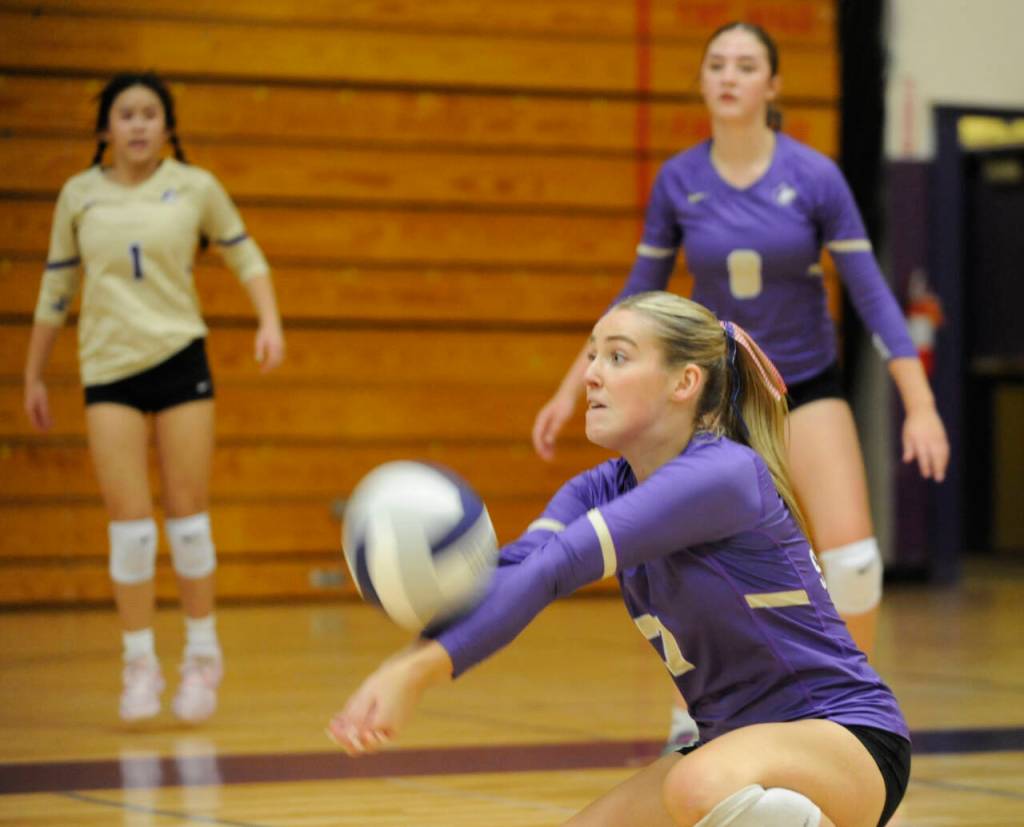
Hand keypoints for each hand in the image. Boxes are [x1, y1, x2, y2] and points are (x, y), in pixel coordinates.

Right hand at [24, 378, 52, 431]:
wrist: (34, 380)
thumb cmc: (39, 389)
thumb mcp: (43, 401)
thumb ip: (45, 410)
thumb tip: (47, 420)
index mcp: (30, 409)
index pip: (34, 421)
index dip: (40, 427)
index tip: (46, 431)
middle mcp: (29, 408)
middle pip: (35, 419)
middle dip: (42, 425)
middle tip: (50, 429)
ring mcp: (31, 405)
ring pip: (37, 415)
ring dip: (43, 420)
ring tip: (50, 424)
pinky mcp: (34, 402)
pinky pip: (38, 411)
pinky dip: (43, 415)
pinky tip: (48, 416)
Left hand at [254, 323, 284, 372]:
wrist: (272, 324)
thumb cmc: (264, 332)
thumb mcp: (259, 341)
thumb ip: (259, 351)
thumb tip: (258, 361)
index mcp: (274, 347)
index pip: (272, 361)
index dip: (267, 367)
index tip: (262, 372)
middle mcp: (280, 348)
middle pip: (276, 362)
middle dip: (270, 368)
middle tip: (262, 371)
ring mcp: (283, 348)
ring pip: (280, 360)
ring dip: (273, 365)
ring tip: (265, 367)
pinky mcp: (283, 347)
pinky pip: (281, 357)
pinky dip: (276, 361)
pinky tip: (270, 362)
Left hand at [326, 642, 450, 756]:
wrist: (415, 672)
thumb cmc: (390, 680)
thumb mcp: (367, 693)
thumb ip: (355, 714)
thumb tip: (344, 731)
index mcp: (382, 726)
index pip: (356, 741)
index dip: (341, 737)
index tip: (330, 728)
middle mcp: (390, 732)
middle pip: (363, 745)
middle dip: (345, 737)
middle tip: (331, 726)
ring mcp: (395, 729)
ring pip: (369, 739)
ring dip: (353, 733)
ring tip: (338, 720)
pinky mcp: (396, 724)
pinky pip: (377, 731)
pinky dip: (363, 726)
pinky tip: (352, 716)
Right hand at [531, 391, 575, 461]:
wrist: (569, 394)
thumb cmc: (566, 405)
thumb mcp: (561, 418)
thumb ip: (554, 429)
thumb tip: (548, 442)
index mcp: (542, 419)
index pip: (537, 436)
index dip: (539, 447)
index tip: (544, 456)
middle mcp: (541, 421)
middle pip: (538, 438)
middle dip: (541, 449)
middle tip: (548, 459)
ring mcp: (545, 422)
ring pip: (542, 438)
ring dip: (545, 447)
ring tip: (551, 457)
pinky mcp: (550, 422)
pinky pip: (547, 435)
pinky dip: (549, 443)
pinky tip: (553, 449)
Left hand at [902, 404, 948, 481]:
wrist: (922, 411)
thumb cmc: (911, 426)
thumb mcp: (906, 435)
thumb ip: (908, 448)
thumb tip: (907, 460)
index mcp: (919, 439)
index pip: (923, 455)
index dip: (925, 465)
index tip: (926, 475)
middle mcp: (930, 438)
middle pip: (935, 455)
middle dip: (937, 467)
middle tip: (938, 479)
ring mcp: (938, 437)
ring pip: (942, 453)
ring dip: (943, 464)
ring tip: (941, 475)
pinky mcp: (943, 436)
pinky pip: (946, 448)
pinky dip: (946, 458)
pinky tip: (944, 465)